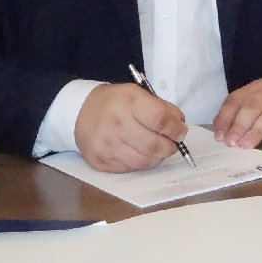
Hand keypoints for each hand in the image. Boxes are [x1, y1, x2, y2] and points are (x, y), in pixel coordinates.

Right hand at [74, 83, 189, 172]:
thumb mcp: (139, 93)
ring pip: (142, 161)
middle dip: (170, 147)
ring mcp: (106, 145)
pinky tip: (140, 154)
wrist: (81, 111)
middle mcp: (116, 124)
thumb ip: (162, 108)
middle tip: (173, 145)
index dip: (175, 129)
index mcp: (129, 102)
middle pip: (153, 145)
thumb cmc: (116, 102)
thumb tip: (180, 126)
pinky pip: (129, 168)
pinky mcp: (100, 161)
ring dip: (157, 158)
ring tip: (159, 150)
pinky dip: (140, 163)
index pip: (159, 120)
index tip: (181, 132)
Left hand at [212, 76, 261, 148]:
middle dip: (240, 124)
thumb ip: (242, 109)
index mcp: (258, 87)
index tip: (219, 136)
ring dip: (259, 129)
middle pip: (254, 105)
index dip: (226, 117)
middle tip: (231, 143)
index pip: (238, 99)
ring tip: (247, 145)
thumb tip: (219, 129)